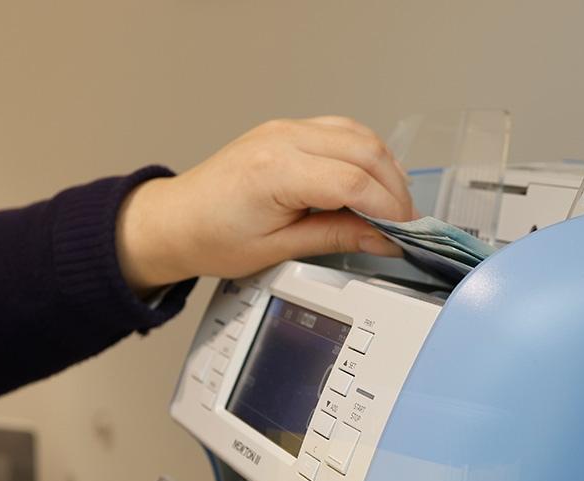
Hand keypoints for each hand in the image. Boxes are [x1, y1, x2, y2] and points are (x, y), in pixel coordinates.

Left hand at [116, 116, 414, 291]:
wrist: (177, 220)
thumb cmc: (213, 237)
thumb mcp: (278, 249)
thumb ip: (335, 237)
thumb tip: (381, 238)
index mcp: (275, 171)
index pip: (352, 181)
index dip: (387, 208)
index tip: (404, 232)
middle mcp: (283, 139)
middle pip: (364, 151)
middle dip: (394, 189)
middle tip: (406, 224)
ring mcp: (286, 128)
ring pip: (359, 135)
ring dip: (385, 168)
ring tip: (393, 206)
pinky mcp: (288, 129)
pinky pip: (341, 131)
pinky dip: (365, 154)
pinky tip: (372, 181)